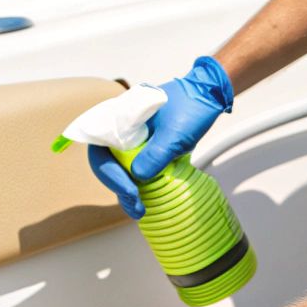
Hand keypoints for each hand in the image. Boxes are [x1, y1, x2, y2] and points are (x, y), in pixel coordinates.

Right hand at [87, 55, 234, 218]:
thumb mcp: (176, 133)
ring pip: (119, 169)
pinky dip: (137, 187)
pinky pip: (133, 170)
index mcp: (121, 117)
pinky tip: (144, 201)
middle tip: (136, 204)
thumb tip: (139, 176)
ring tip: (139, 209)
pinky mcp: (145, 150)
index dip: (108, 172)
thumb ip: (157, 153)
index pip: (99, 147)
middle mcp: (122, 130)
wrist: (208, 97)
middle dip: (118, 186)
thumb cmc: (192, 106)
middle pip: (106, 162)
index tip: (129, 188)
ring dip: (126, 191)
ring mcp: (133, 141)